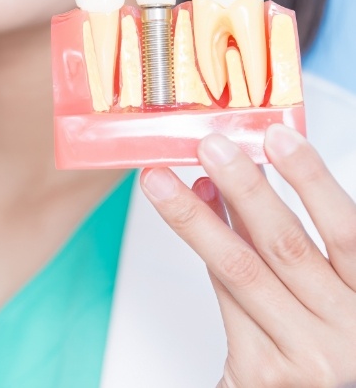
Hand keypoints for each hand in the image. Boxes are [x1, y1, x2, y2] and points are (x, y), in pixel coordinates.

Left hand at [140, 124, 355, 387]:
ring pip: (240, 269)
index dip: (311, 179)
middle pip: (285, 245)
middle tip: (209, 146)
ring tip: (163, 181)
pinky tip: (190, 216)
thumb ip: (292, 235)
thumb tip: (243, 176)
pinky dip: (204, 251)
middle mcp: (346, 331)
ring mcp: (304, 356)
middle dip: (242, 188)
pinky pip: (225, 297)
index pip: (346, 231)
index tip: (276, 136)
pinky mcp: (262, 373)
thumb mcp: (330, 284)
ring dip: (197, 217)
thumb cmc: (326, 334)